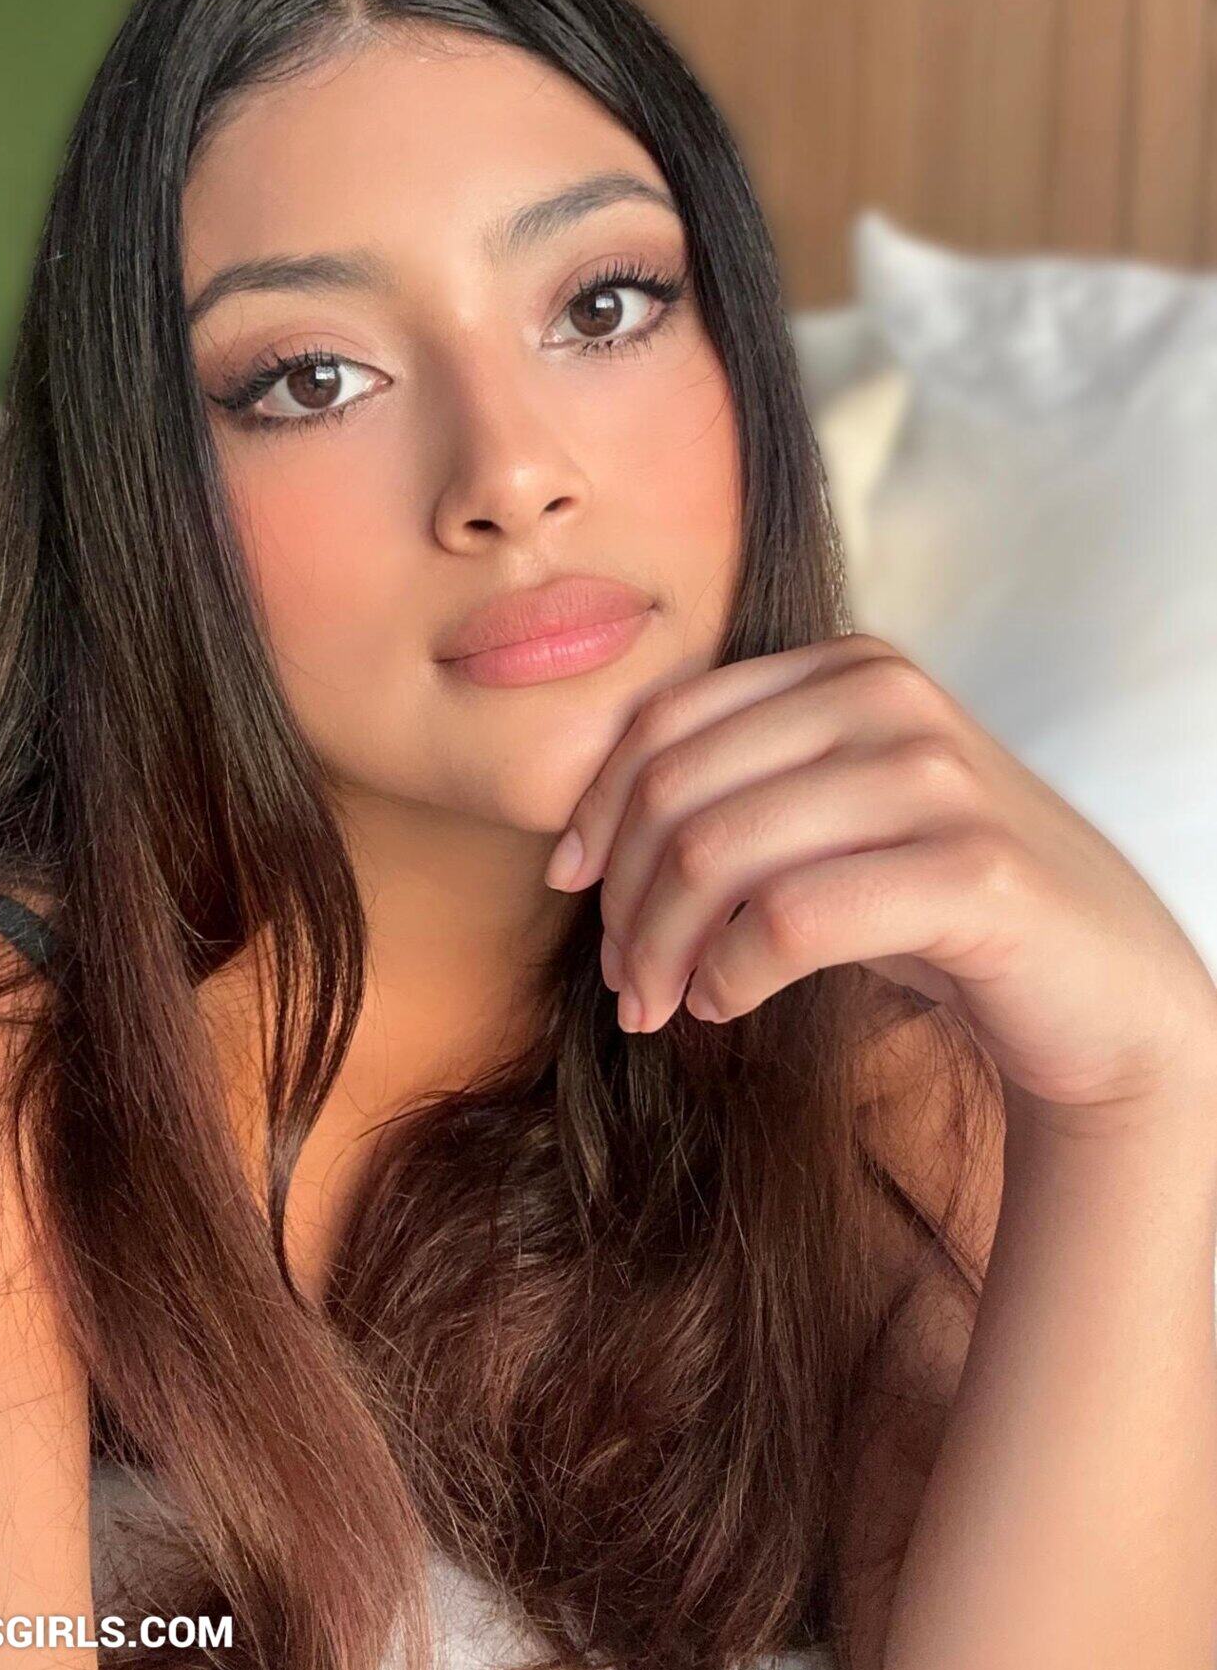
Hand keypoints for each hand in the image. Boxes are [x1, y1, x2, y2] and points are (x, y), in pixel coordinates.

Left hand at [543, 634, 1216, 1124]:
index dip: (597, 808)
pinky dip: (728, 973)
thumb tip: (585, 842)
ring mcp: (936, 777)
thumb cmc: (935, 904)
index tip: (569, 886)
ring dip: (661, 948)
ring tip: (657, 1003)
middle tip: (619, 982)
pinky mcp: (970, 871)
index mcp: (846, 665)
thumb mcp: (828, 820)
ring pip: (718, 853)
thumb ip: (736, 791)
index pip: (666, 719)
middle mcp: (889, 698)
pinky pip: (788, 919)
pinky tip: (722, 1002)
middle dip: (622, 897)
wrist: (1100, 985)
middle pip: (678, 789)